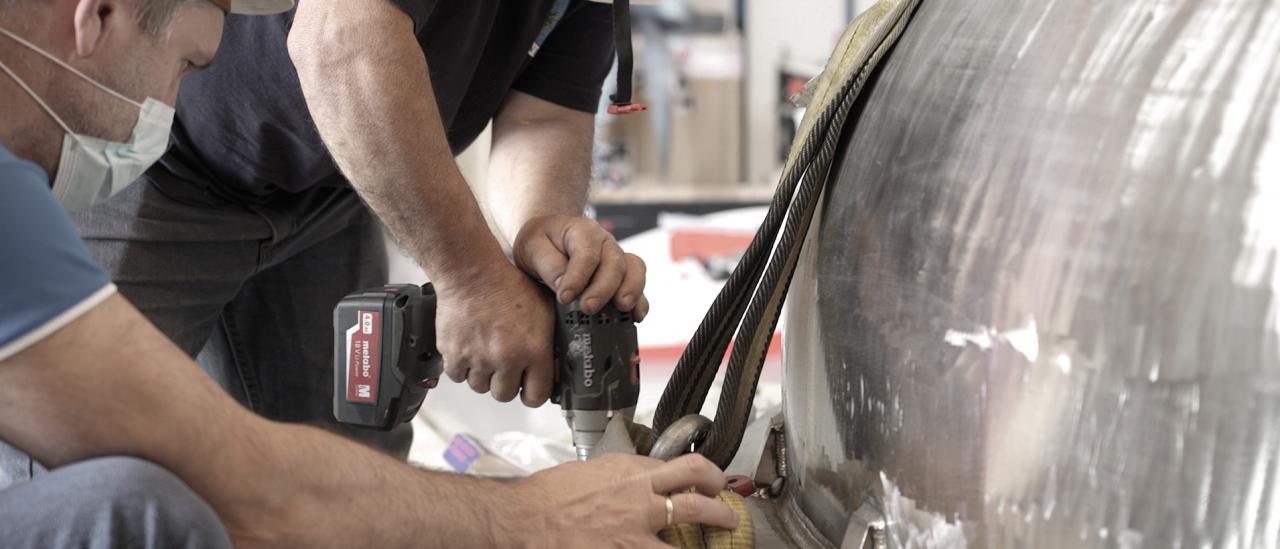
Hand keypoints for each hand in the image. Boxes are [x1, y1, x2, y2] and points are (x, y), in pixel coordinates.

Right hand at [436, 261, 555, 405]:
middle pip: (505, 395)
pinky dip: (462, 367)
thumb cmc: (508, 286)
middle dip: (506, 383)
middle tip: (505, 366)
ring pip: (480, 387)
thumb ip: (551, 342)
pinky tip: (469, 350)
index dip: (532, 394)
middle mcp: (506, 358)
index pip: (536, 396)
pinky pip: (457, 376)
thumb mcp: (545, 310)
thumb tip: (556, 368)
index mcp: (534, 350)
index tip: (528, 388)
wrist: (472, 273)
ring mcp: (478, 358)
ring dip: (483, 375)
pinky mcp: (453, 354)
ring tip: (486, 353)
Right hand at [511, 454, 738, 547]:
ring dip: (710, 531)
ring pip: (690, 527)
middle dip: (721, 505)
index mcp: (630, 473)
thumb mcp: (592, 470)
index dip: (706, 475)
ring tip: (717, 535)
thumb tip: (644, 476)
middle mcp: (639, 497)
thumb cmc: (548, 497)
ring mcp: (635, 530)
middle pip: (698, 492)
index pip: (684, 466)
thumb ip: (624, 473)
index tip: (712, 482)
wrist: (522, 520)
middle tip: (728, 513)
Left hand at [514, 215, 649, 319]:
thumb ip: (548, 265)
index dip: (578, 277)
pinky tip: (636, 316)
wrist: (548, 241)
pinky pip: (638, 284)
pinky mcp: (622, 275)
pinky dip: (640, 300)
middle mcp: (605, 243)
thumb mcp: (532, 247)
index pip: (586, 253)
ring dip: (630, 290)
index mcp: (583, 231)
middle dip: (603, 288)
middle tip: (588, 308)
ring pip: (634, 270)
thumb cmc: (540, 243)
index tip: (564, 297)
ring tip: (622, 307)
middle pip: (614, 263)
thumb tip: (563, 288)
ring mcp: (617, 258)